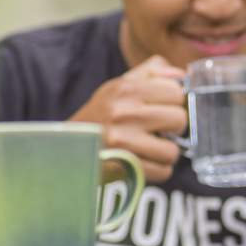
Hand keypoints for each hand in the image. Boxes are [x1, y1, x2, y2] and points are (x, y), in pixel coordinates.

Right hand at [70, 55, 186, 183]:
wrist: (64, 149)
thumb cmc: (99, 117)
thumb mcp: (118, 87)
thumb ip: (150, 74)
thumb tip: (181, 75)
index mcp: (125, 89)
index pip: (176, 92)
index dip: (174, 103)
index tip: (164, 109)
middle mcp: (123, 112)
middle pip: (179, 119)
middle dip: (173, 128)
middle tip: (160, 131)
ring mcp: (122, 141)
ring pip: (173, 150)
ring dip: (165, 153)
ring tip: (151, 149)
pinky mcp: (122, 166)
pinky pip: (163, 172)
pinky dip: (158, 171)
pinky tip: (144, 163)